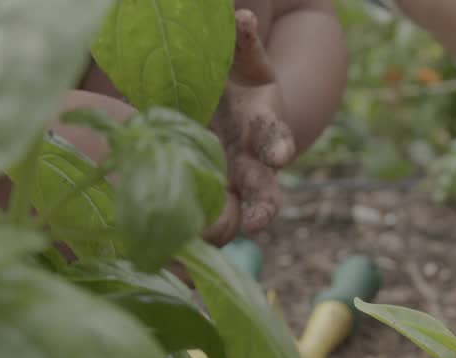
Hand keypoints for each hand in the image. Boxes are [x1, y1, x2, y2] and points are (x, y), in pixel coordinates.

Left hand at [204, 9, 294, 245]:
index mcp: (262, 125)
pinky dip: (195, 228)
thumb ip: (242, 41)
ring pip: (235, 216)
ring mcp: (226, 184)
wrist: (213, 98)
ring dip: (226, 226)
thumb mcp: (238, 56)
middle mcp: (250, 162)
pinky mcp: (202, 196)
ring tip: (210, 236)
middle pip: (264, 193)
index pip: (275, 138)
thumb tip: (241, 20)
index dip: (277, 145)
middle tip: (254, 222)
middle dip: (262, 208)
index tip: (276, 155)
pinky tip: (178, 239)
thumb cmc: (230, 74)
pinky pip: (202, 218)